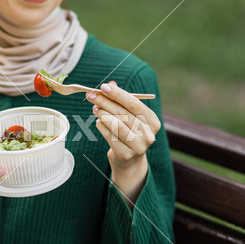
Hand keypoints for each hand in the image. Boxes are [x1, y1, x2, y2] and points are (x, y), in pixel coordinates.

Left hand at [86, 82, 160, 203]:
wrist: (129, 160)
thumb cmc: (129, 132)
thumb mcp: (128, 116)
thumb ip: (121, 100)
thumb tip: (110, 83)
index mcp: (153, 122)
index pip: (134, 104)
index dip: (118, 94)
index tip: (104, 87)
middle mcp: (148, 134)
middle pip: (123, 113)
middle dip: (105, 102)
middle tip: (91, 95)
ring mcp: (138, 146)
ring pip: (115, 124)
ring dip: (102, 114)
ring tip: (95, 108)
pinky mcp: (125, 154)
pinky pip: (109, 136)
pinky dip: (101, 126)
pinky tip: (98, 122)